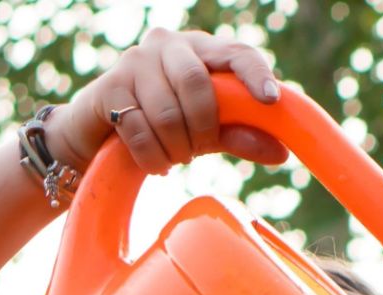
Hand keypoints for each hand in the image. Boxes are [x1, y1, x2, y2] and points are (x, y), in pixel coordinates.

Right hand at [55, 29, 286, 173]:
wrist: (101, 132)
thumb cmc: (166, 124)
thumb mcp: (208, 132)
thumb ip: (240, 135)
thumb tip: (281, 153)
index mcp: (202, 49)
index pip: (237, 52)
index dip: (254, 74)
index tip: (269, 100)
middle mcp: (169, 44)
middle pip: (198, 85)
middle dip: (202, 130)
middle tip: (197, 151)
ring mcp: (135, 61)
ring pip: (168, 114)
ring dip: (176, 149)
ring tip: (173, 157)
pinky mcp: (109, 86)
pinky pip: (139, 130)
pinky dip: (152, 157)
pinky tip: (154, 162)